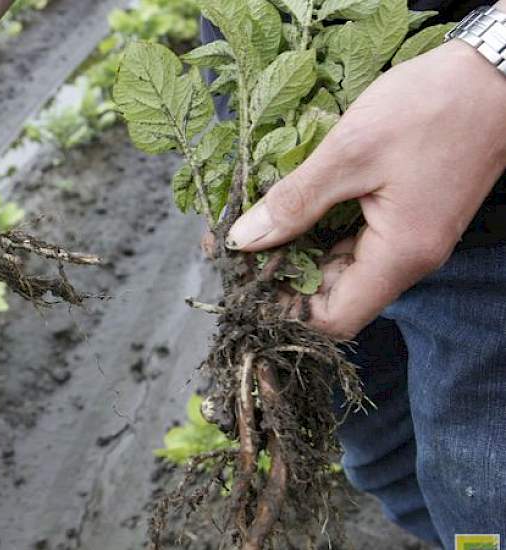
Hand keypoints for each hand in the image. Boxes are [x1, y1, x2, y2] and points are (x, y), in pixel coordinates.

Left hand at [226, 40, 505, 337]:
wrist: (497, 74)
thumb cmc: (432, 107)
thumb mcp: (350, 151)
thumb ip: (294, 201)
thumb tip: (243, 240)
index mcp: (398, 256)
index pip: (333, 320)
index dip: (286, 312)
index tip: (246, 281)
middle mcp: (407, 259)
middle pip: (334, 297)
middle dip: (284, 279)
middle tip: (239, 249)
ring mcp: (410, 239)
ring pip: (342, 269)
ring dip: (299, 253)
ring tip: (256, 226)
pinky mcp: (408, 217)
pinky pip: (355, 241)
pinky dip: (320, 231)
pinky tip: (290, 208)